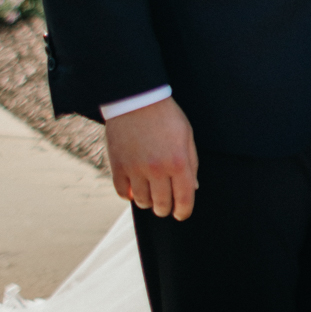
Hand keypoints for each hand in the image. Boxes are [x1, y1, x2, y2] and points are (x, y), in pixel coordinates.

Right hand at [105, 96, 198, 220]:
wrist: (137, 98)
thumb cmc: (166, 115)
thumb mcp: (186, 135)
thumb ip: (191, 163)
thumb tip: (192, 188)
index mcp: (178, 162)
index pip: (184, 200)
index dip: (184, 211)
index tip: (181, 213)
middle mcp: (157, 169)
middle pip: (162, 205)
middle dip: (165, 207)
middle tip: (165, 203)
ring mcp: (136, 169)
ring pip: (142, 202)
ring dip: (147, 200)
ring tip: (150, 190)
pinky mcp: (118, 166)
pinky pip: (122, 193)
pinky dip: (128, 194)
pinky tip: (134, 186)